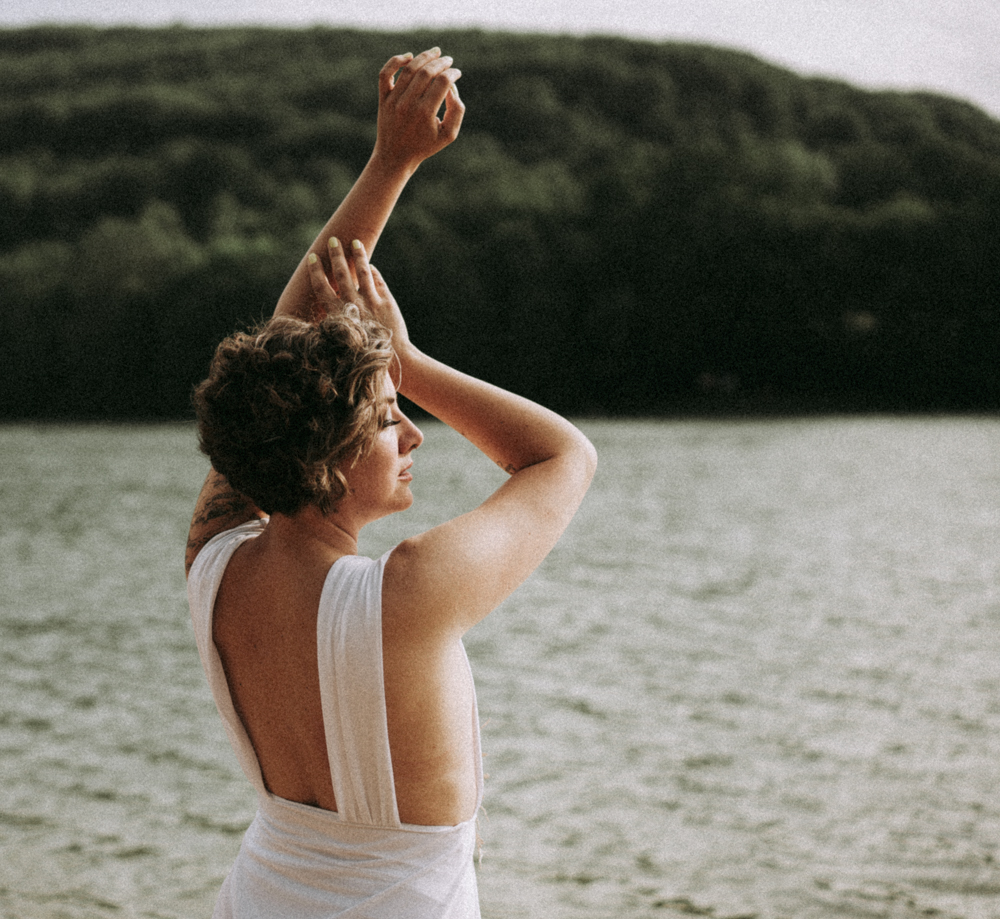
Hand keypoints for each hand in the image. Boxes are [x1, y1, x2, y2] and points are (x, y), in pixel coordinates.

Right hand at [307, 238, 411, 355]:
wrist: (393, 359)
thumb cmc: (364, 351)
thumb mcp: (344, 335)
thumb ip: (337, 317)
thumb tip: (328, 300)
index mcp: (339, 314)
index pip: (322, 288)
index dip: (316, 271)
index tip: (313, 257)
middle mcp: (353, 305)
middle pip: (341, 274)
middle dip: (335, 255)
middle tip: (332, 239)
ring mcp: (371, 302)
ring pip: (362, 271)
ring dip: (357, 254)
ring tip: (354, 241)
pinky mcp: (386, 302)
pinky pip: (377, 280)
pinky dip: (372, 271)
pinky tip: (369, 265)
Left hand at [372, 48, 464, 172]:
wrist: (396, 157)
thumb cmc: (425, 146)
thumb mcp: (448, 135)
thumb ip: (457, 111)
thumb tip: (452, 88)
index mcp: (425, 113)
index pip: (442, 82)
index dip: (452, 73)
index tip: (457, 73)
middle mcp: (408, 104)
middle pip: (426, 72)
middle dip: (441, 62)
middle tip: (449, 60)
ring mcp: (393, 100)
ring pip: (409, 69)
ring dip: (424, 57)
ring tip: (435, 52)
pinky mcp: (383, 99)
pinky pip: (386, 73)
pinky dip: (396, 61)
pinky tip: (409, 57)